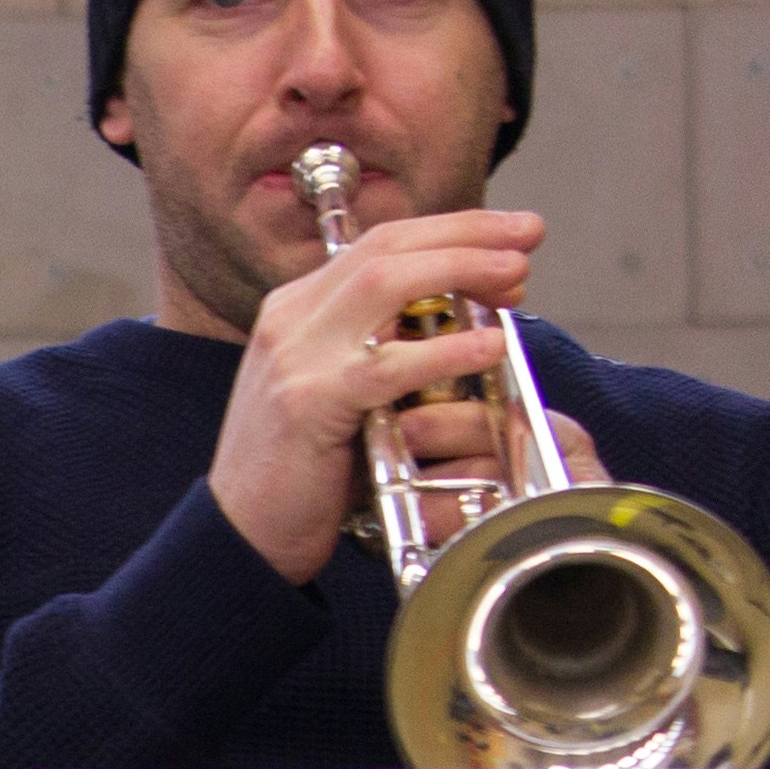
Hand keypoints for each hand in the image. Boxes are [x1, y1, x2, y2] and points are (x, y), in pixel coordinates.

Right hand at [201, 207, 554, 584]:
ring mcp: (295, 355)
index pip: (381, 245)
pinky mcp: (308, 402)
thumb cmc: (301, 474)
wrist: (240, 536)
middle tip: (528, 235)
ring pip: (387, 283)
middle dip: (468, 233)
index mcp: (296, 309)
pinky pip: (388, 365)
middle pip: (389, 248)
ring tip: (517, 275)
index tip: (509, 235)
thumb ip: (382, 353)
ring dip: (461, 269)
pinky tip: (490, 345)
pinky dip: (446, 351)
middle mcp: (291, 318)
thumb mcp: (340, 393)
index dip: (451, 231)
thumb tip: (459, 327)